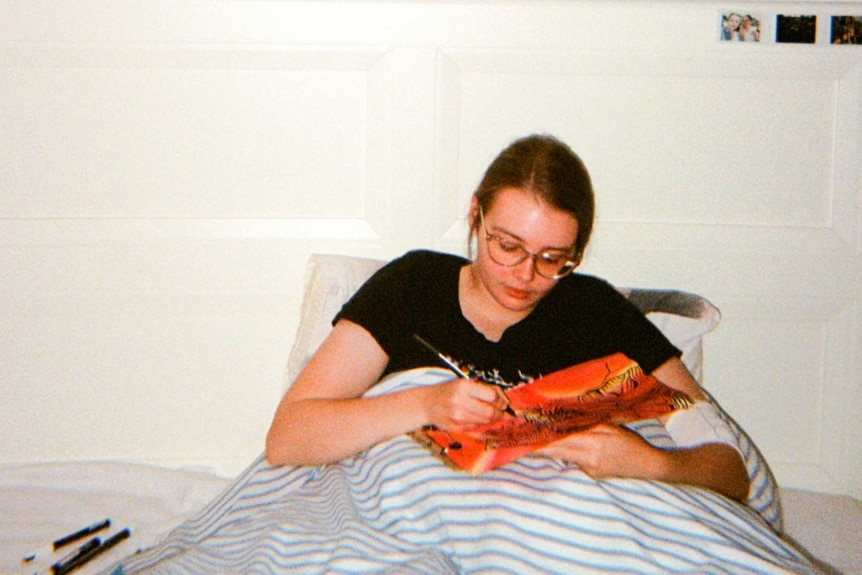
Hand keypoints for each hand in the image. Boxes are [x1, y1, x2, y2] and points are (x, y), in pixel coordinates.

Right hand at [421, 378, 509, 430]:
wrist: (426, 404)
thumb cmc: (448, 392)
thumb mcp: (465, 383)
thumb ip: (485, 390)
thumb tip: (505, 401)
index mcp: (463, 386)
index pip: (491, 396)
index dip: (501, 401)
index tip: (503, 403)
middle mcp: (459, 401)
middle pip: (489, 411)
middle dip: (499, 413)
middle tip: (500, 412)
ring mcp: (455, 416)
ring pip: (484, 421)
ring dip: (490, 419)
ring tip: (486, 414)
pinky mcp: (453, 427)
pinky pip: (474, 427)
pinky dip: (479, 424)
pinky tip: (475, 418)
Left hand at [537, 424, 665, 479]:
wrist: (649, 465)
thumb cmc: (631, 442)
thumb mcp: (612, 427)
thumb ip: (589, 424)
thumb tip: (566, 421)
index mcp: (595, 440)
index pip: (562, 437)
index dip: (543, 435)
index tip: (527, 430)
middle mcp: (590, 456)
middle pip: (558, 450)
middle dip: (538, 445)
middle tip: (519, 439)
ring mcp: (591, 468)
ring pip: (563, 457)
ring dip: (548, 451)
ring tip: (530, 444)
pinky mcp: (593, 475)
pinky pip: (574, 464)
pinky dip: (564, 457)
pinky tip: (556, 452)